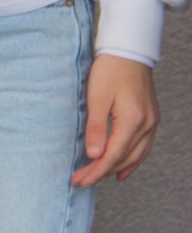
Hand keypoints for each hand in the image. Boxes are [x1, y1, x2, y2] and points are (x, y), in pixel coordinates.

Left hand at [71, 54, 159, 186]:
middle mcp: (146, 124)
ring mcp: (151, 122)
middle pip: (123, 158)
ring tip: (97, 178)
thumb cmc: (110, 70)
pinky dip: (132, 160)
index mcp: (132, 120)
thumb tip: (94, 155)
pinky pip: (143, 147)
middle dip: (101, 172)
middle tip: (81, 181)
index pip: (113, 155)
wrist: (128, 51)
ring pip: (136, 155)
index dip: (96, 171)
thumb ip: (96, 128)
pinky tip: (121, 169)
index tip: (80, 180)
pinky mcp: (150, 118)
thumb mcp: (97, 98)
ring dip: (115, 168)